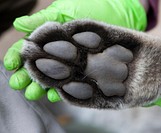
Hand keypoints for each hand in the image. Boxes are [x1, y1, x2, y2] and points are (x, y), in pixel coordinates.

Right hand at [4, 0, 146, 101]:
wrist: (121, 13)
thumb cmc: (94, 6)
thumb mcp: (66, 10)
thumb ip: (43, 20)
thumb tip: (18, 25)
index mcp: (52, 37)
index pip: (30, 49)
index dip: (18, 57)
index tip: (11, 65)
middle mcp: (61, 51)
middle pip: (40, 66)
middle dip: (27, 76)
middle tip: (18, 85)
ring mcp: (74, 61)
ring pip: (55, 76)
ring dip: (43, 86)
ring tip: (34, 94)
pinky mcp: (88, 68)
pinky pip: (73, 81)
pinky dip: (64, 88)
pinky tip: (56, 94)